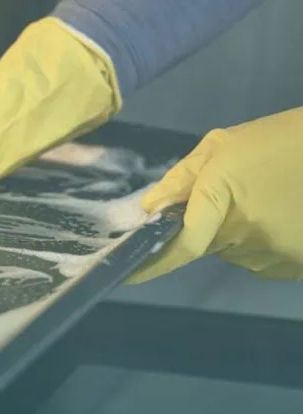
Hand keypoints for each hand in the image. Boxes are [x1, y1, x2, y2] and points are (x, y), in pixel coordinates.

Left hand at [128, 107, 302, 282]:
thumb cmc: (281, 139)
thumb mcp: (223, 146)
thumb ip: (182, 180)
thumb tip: (150, 210)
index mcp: (222, 202)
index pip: (180, 246)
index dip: (151, 264)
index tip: (127, 274)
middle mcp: (245, 238)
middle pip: (207, 246)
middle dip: (208, 226)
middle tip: (237, 193)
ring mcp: (276, 256)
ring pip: (236, 253)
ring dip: (239, 233)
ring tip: (268, 198)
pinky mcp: (299, 267)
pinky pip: (265, 260)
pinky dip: (265, 242)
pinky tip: (285, 213)